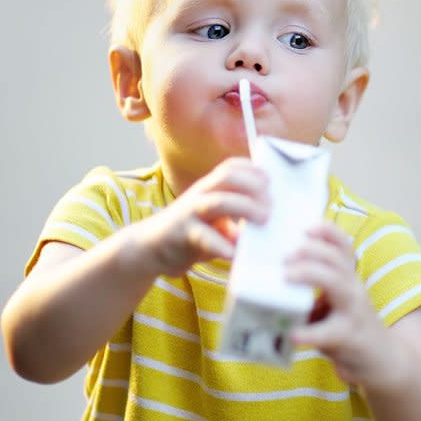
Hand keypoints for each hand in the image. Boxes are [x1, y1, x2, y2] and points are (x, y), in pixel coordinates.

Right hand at [136, 158, 268, 275]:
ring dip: (244, 208)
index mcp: (209, 188)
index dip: (252, 169)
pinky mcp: (182, 235)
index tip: (271, 180)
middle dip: (253, 186)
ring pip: (217, 201)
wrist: (149, 248)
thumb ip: (237, 218)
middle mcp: (200, 194)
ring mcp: (190, 213)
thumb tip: (268, 221)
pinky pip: (204, 237)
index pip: (231, 167)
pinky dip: (221, 245)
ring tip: (263, 220)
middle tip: (271, 206)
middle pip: (227, 177)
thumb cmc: (191, 233)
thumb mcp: (215, 220)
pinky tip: (234, 253)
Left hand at [285, 223, 400, 386]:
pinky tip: (292, 333)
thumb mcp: (335, 304)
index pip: (342, 245)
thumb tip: (270, 279)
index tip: (306, 227)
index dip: (326, 231)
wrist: (384, 363)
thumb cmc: (350, 329)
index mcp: (348, 278)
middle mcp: (353, 289)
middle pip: (336, 258)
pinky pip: (327, 332)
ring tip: (285, 277)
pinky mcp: (349, 338)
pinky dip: (308, 332)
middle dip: (310, 251)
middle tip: (284, 255)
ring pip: (336, 283)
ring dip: (309, 274)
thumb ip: (313, 291)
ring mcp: (353, 312)